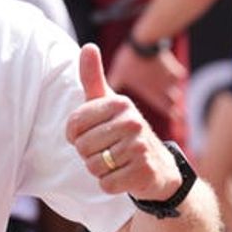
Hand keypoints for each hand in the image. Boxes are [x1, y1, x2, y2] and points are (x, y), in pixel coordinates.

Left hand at [67, 44, 181, 201]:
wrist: (158, 167)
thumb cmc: (123, 131)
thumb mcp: (108, 103)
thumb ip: (93, 77)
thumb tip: (88, 46)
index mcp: (120, 104)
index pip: (73, 125)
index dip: (74, 136)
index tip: (88, 134)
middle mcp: (133, 122)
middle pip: (82, 147)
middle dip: (88, 154)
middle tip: (106, 150)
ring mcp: (140, 148)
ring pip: (93, 167)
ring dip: (99, 169)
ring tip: (115, 161)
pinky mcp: (144, 173)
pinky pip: (106, 184)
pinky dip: (110, 184)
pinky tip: (124, 175)